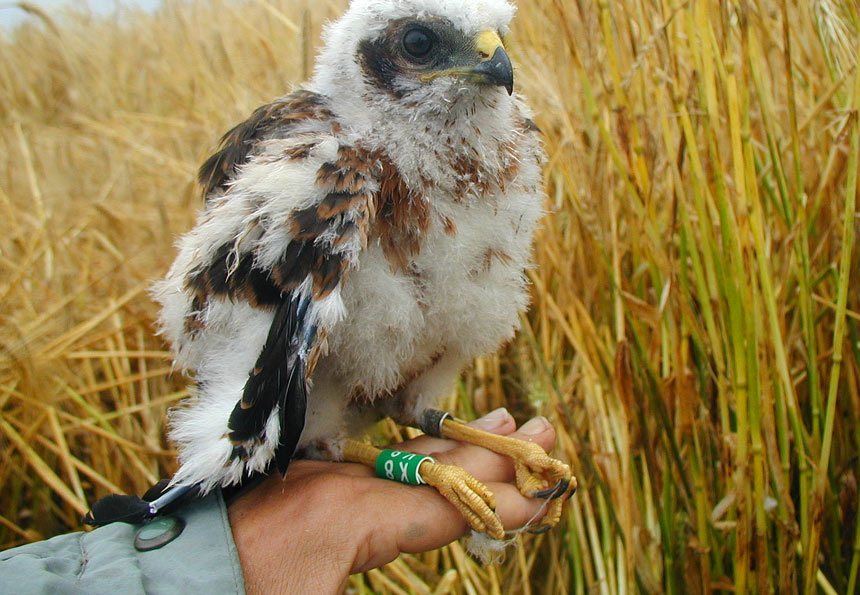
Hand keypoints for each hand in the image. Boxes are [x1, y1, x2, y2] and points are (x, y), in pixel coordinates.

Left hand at [227, 408, 556, 593]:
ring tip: (503, 422)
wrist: (174, 576)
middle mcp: (344, 487)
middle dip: (492, 453)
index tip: (544, 494)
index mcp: (350, 519)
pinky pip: (377, 464)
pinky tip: (432, 449)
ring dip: (460, 444)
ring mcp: (325, 480)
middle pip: (436, 468)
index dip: (499, 503)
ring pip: (408, 459)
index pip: (445, 508)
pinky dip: (418, 455)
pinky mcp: (307, 482)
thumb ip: (371, 584)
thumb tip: (429, 531)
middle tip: (541, 429)